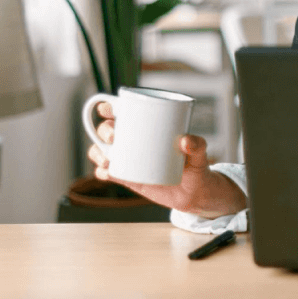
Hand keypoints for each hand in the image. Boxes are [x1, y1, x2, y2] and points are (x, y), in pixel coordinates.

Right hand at [86, 102, 246, 217]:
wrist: (193, 192)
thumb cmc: (196, 165)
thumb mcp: (200, 153)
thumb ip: (197, 145)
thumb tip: (185, 141)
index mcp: (146, 126)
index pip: (121, 111)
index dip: (108, 107)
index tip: (108, 109)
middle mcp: (132, 140)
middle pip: (107, 129)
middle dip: (104, 130)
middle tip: (114, 137)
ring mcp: (127, 159)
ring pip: (101, 150)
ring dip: (97, 152)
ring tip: (108, 159)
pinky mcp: (126, 177)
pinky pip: (106, 172)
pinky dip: (101, 171)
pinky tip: (106, 172)